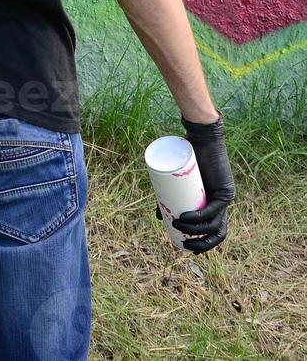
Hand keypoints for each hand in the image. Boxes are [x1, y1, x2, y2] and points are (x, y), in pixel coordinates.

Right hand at [172, 112, 235, 253]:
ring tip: (176, 223)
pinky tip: (186, 219)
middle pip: (216, 232)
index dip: (202, 244)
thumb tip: (159, 216)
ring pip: (213, 223)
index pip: (213, 231)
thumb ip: (171, 197)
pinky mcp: (225, 190)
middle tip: (181, 242)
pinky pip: (213, 209)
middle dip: (201, 244)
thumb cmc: (188, 158)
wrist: (201, 138)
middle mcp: (223, 205)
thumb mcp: (178, 183)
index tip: (184, 246)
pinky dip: (199, 217)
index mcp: (214, 205)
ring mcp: (226, 198)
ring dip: (194, 229)